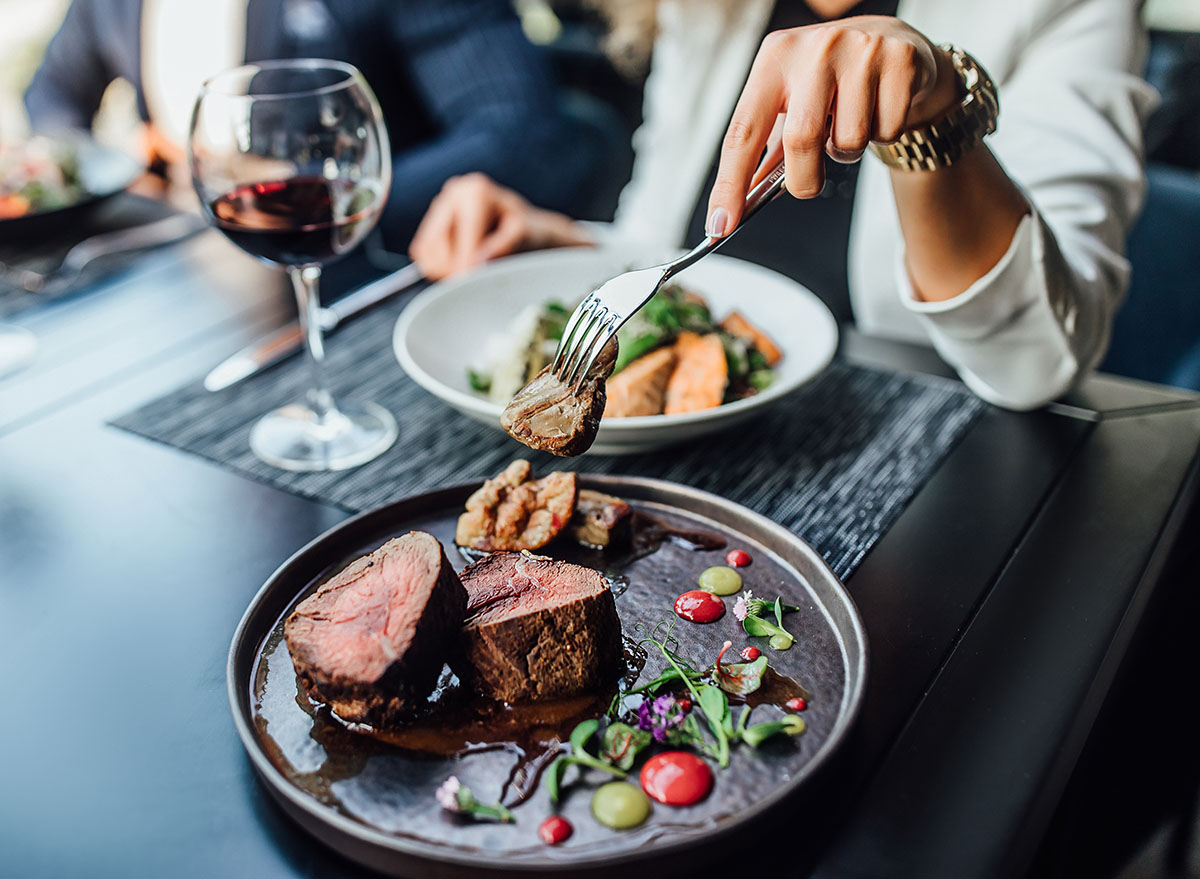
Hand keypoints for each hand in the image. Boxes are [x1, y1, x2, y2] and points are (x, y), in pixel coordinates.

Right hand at [409, 173, 592, 279]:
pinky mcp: (430, 223)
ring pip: (426, 250)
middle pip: (437, 243)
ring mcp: (440, 206)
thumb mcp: (524, 238)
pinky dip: (437, 267)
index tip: (473, 285)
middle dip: (454, 268)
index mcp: (477, 191)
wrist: (525, 231)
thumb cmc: (529, 233)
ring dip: (444, 269)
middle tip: (474, 283)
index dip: (467, 264)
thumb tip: (475, 263)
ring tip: (471, 272)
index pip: (465, 234)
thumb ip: (502, 247)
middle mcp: (454, 191)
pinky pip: (422, 254)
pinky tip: (460, 266)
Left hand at [705, 16, 960, 236]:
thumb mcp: (792, 101)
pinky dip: (883, 136)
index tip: (722, 224)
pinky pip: (887, 131)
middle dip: (804, 179)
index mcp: (775, 57)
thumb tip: (743, 199)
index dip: (730, 184)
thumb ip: (768, 148)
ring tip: (850, 126)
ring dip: (847, 153)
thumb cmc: (832, 79)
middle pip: (801, 139)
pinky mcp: (899, 62)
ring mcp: (859, 52)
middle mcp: (814, 49)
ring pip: (849, 140)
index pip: (743, 131)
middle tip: (808, 184)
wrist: (893, 41)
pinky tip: (878, 110)